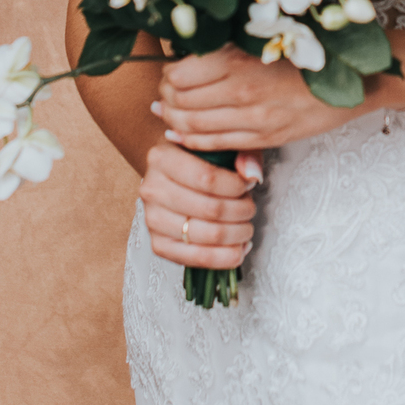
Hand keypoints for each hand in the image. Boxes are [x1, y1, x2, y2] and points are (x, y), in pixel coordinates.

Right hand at [139, 139, 258, 270]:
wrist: (169, 177)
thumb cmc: (197, 160)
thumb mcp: (219, 145)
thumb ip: (242, 152)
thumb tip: (252, 175)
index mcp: (162, 158)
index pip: (206, 178)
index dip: (236, 186)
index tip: (248, 185)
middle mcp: (152, 190)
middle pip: (210, 209)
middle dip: (241, 211)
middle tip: (250, 208)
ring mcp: (152, 220)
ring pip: (207, 236)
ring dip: (237, 235)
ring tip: (246, 228)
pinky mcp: (158, 245)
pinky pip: (197, 258)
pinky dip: (225, 257)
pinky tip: (238, 248)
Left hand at [153, 43, 358, 151]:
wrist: (356, 81)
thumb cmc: (312, 51)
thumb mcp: (268, 38)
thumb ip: (231, 45)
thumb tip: (190, 49)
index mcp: (241, 62)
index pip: (180, 74)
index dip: (167, 73)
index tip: (169, 69)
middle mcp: (243, 94)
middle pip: (181, 101)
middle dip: (166, 97)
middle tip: (164, 91)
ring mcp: (253, 121)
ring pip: (193, 127)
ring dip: (173, 120)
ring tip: (168, 111)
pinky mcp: (264, 139)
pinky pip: (216, 144)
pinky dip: (191, 140)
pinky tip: (182, 133)